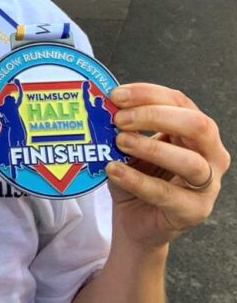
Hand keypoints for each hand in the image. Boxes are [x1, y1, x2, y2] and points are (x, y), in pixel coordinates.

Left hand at [105, 82, 229, 248]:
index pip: (179, 101)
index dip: (148, 94)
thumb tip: (103, 105)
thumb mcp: (129, 145)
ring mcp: (207, 185)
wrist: (135, 220)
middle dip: (155, 116)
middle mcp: (211, 155)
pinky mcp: (193, 211)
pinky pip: (167, 194)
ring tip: (119, 142)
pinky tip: (113, 170)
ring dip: (151, 148)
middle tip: (120, 119)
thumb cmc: (137, 175)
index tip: (116, 95)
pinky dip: (137, 180)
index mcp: (196, 131)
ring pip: (190, 162)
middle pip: (197, 125)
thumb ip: (124, 126)